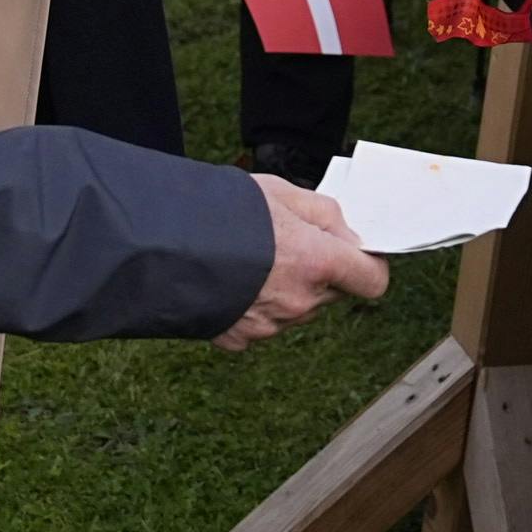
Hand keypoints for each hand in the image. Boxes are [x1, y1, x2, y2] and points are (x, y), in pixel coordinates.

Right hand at [217, 175, 391, 349]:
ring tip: (251, 258)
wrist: (159, 245)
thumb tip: (348, 237)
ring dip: (287, 287)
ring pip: (296, 308)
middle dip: (321, 270)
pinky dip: (254, 305)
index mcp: (318, 263)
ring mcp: (270, 325)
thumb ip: (325, 215)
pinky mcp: (240, 339)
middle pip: (331, 292)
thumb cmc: (222, 212)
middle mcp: (300, 301)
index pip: (372, 280)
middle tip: (288, 242)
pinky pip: (261, 322)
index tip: (355, 253)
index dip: (367, 265)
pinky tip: (232, 280)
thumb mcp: (281, 192)